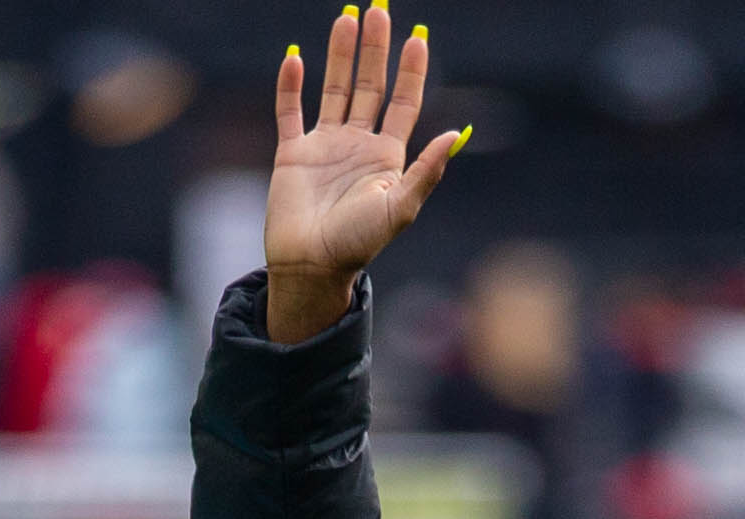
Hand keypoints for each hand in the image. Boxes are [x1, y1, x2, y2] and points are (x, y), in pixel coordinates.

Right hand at [260, 5, 465, 340]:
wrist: (313, 267)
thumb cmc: (359, 244)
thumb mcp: (400, 208)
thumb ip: (426, 171)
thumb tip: (453, 134)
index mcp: (387, 156)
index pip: (403, 103)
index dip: (411, 71)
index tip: (417, 39)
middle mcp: (358, 144)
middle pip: (369, 86)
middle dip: (374, 50)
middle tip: (377, 11)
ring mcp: (325, 146)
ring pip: (333, 89)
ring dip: (339, 55)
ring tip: (345, 18)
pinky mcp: (293, 153)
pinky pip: (290, 112)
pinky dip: (291, 86)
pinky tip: (294, 58)